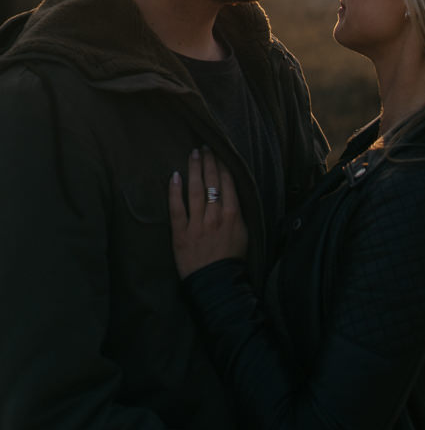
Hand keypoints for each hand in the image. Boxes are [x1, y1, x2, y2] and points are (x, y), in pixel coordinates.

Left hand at [168, 148, 247, 279]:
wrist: (216, 283)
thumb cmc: (231, 259)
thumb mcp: (244, 232)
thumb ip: (238, 212)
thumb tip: (232, 193)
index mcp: (233, 214)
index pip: (227, 183)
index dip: (223, 166)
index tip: (219, 153)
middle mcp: (215, 216)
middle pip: (212, 182)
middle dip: (209, 162)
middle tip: (205, 147)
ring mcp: (197, 224)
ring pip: (196, 190)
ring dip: (195, 169)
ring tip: (193, 154)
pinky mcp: (181, 234)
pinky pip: (177, 208)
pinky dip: (175, 191)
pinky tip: (174, 176)